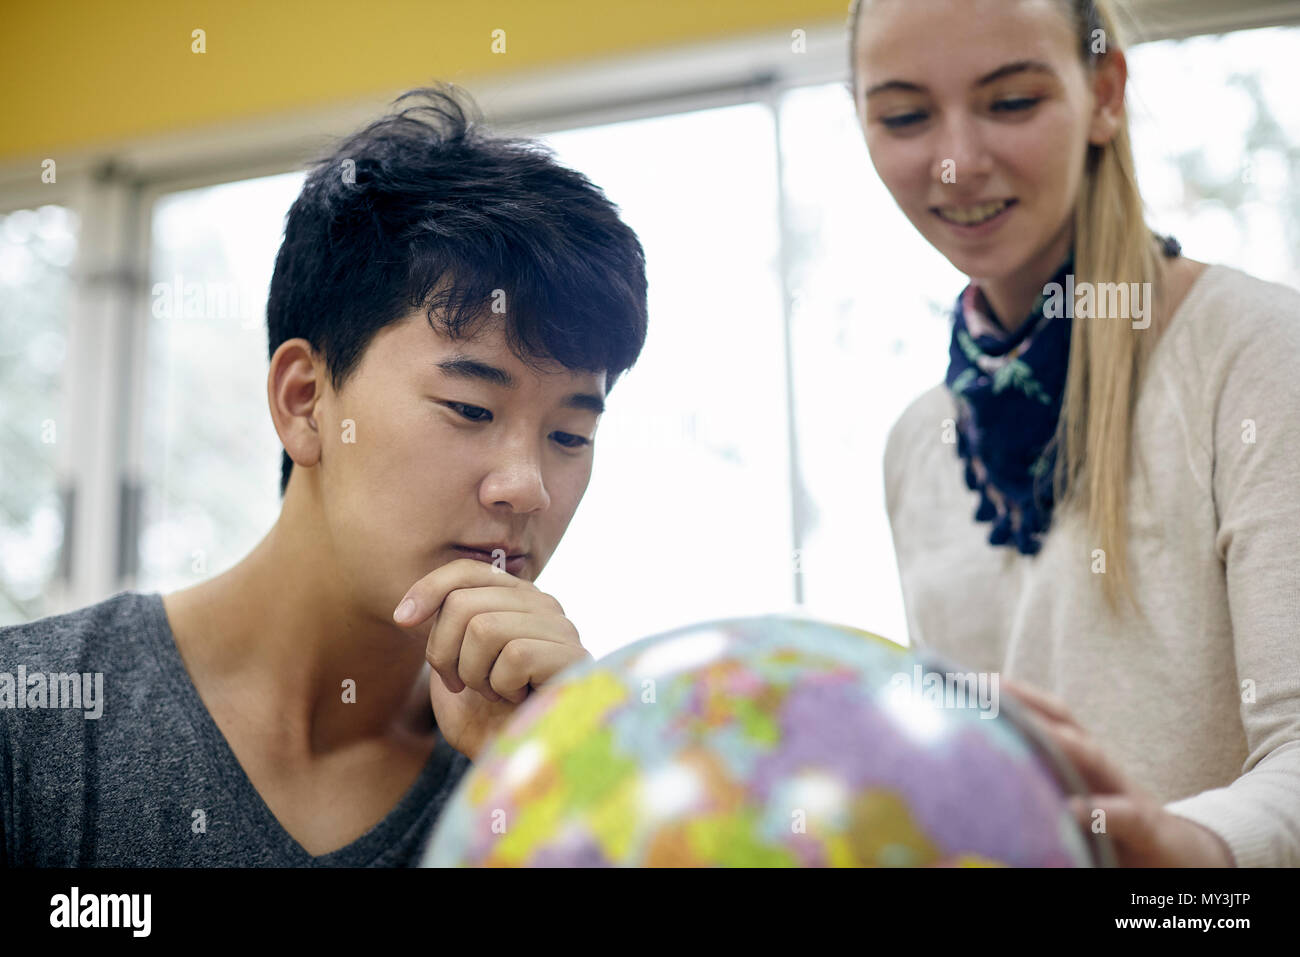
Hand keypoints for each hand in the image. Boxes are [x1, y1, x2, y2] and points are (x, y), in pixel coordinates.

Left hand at [393, 558, 590, 760]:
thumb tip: (410, 610)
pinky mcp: (571, 655)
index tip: (401, 620)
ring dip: (474, 673)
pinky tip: (517, 701)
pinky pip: (513, 655)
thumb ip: (443, 632)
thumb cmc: (490, 723)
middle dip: (444, 652)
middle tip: (460, 685)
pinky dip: (502, 687)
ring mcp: (561, 628)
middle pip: (463, 602)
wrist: (524, 771)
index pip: (467, 571)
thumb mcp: (455, 672)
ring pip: (484, 627)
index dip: (428, 589)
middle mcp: (543, 604)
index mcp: (515, 600)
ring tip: (494, 693)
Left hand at [1001, 676, 1235, 866]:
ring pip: (1093, 756)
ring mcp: (1124, 792)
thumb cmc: (1114, 831)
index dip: (1011, 696)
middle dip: (1027, 701)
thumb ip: (1038, 788)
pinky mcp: (1146, 826)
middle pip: (1063, 722)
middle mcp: (1099, 767)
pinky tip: (1075, 809)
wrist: (1183, 858)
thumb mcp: (1071, 805)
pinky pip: (1124, 815)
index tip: (969, 680)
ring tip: (1030, 728)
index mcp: (1079, 761)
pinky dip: (1101, 810)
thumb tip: (983, 783)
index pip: (1044, 717)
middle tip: (987, 686)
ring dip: (1063, 741)